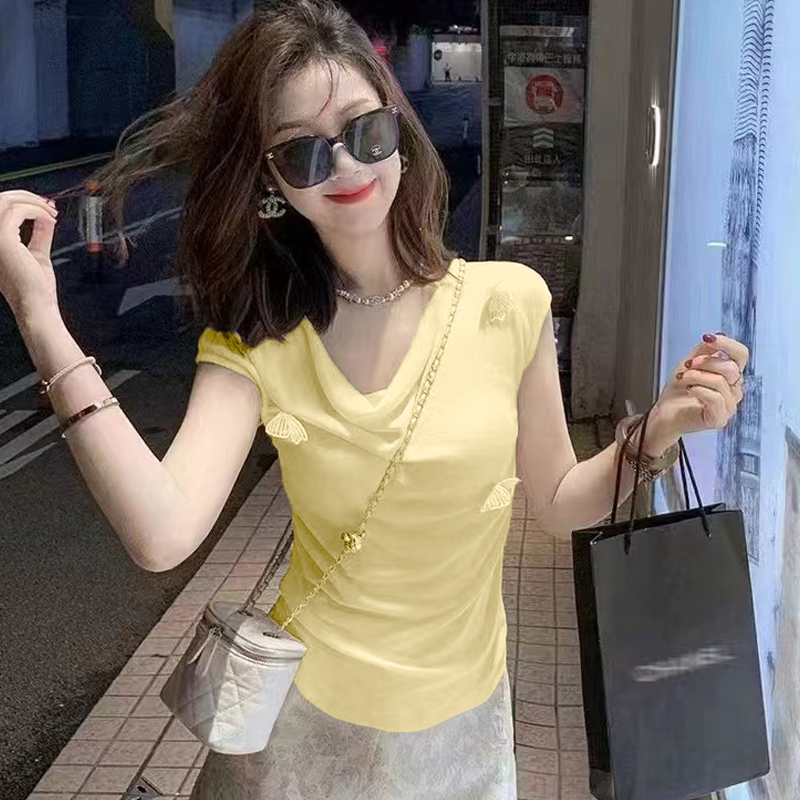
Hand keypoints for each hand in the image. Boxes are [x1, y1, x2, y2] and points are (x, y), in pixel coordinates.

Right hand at [0, 189, 59, 319]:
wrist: (36, 305)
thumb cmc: (35, 286)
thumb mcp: (36, 252)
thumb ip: (38, 233)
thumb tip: (45, 215)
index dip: (20, 201)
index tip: (44, 205)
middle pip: (0, 199)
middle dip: (27, 197)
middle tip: (49, 205)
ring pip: (7, 201)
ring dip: (33, 202)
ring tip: (52, 212)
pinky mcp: (3, 239)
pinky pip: (18, 211)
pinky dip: (37, 210)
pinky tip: (50, 219)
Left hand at [650, 333, 747, 445]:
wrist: (664, 413)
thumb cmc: (678, 391)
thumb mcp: (690, 363)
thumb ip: (705, 350)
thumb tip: (718, 335)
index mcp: (730, 375)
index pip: (741, 355)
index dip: (727, 344)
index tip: (708, 338)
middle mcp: (734, 390)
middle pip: (731, 367)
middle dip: (705, 362)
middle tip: (687, 365)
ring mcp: (729, 406)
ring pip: (720, 382)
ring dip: (696, 376)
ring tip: (682, 378)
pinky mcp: (719, 419)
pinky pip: (715, 398)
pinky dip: (698, 389)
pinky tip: (688, 389)